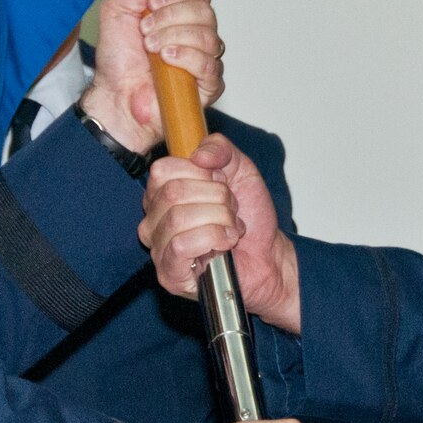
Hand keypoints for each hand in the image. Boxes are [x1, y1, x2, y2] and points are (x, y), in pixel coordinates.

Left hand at [81, 0, 225, 151]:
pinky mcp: (209, 84)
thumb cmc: (118, 60)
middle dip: (170, 18)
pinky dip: (186, 57)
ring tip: (151, 48)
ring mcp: (205, 58)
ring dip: (174, 38)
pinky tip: (166, 60)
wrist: (114, 95)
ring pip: (209, 36)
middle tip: (146, 30)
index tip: (152, 5)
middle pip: (206, 11)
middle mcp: (197, 33)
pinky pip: (209, 64)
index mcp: (181, 13)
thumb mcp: (117, 10)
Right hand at [140, 135, 301, 333]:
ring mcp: (158, 248)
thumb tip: (198, 154)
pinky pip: (180, 246)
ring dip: (219, 219)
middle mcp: (154, 219)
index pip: (163, 170)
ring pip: (178, 218)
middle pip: (173, 192)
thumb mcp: (241, 168)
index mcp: (163, 192)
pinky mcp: (169, 274)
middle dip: (217, 198)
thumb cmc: (250, 216)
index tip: (221, 183)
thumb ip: (220, 148)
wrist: (269, 254)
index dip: (200, 173)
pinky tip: (225, 244)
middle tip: (231, 210)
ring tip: (231, 228)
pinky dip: (212, 239)